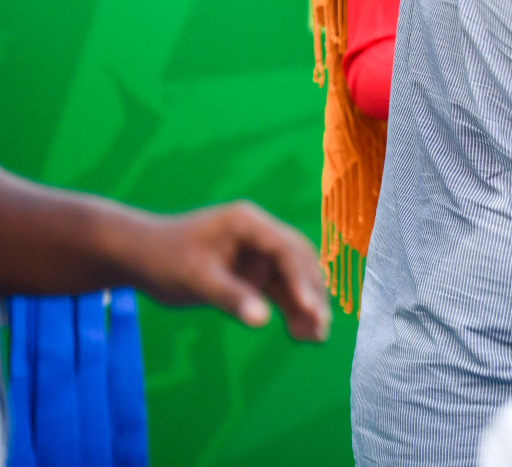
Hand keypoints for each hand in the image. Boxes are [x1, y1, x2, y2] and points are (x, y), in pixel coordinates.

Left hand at [125, 201, 329, 341]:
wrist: (140, 256)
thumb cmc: (164, 259)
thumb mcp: (195, 279)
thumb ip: (230, 297)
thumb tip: (262, 321)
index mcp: (248, 223)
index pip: (285, 249)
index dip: (301, 278)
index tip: (310, 308)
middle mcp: (261, 234)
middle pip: (298, 262)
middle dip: (312, 294)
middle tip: (321, 327)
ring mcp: (260, 253)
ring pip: (294, 279)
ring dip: (306, 305)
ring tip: (317, 338)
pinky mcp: (255, 271)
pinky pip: (281, 290)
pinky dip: (292, 310)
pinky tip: (301, 333)